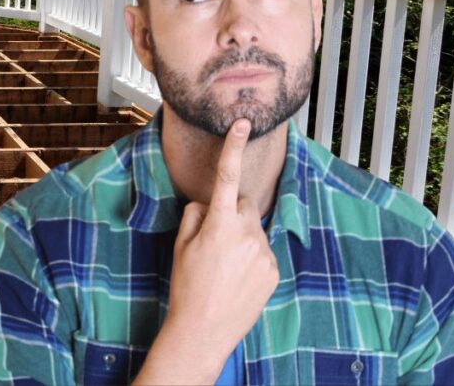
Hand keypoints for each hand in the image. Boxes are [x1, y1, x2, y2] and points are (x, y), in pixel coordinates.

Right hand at [133, 119, 278, 383]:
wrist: (204, 330)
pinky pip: (262, 250)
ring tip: (224, 267)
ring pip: (253, 229)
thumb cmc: (186, 286)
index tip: (242, 124)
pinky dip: (251, 257)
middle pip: (243, 205)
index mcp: (219, 225)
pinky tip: (235, 278)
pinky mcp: (274, 270)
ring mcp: (263, 253)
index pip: (227, 177)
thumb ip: (194, 215)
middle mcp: (246, 234)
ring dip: (241, 238)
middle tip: (213, 240)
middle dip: (231, 213)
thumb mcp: (180, 246)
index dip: (234, 147)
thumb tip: (207, 204)